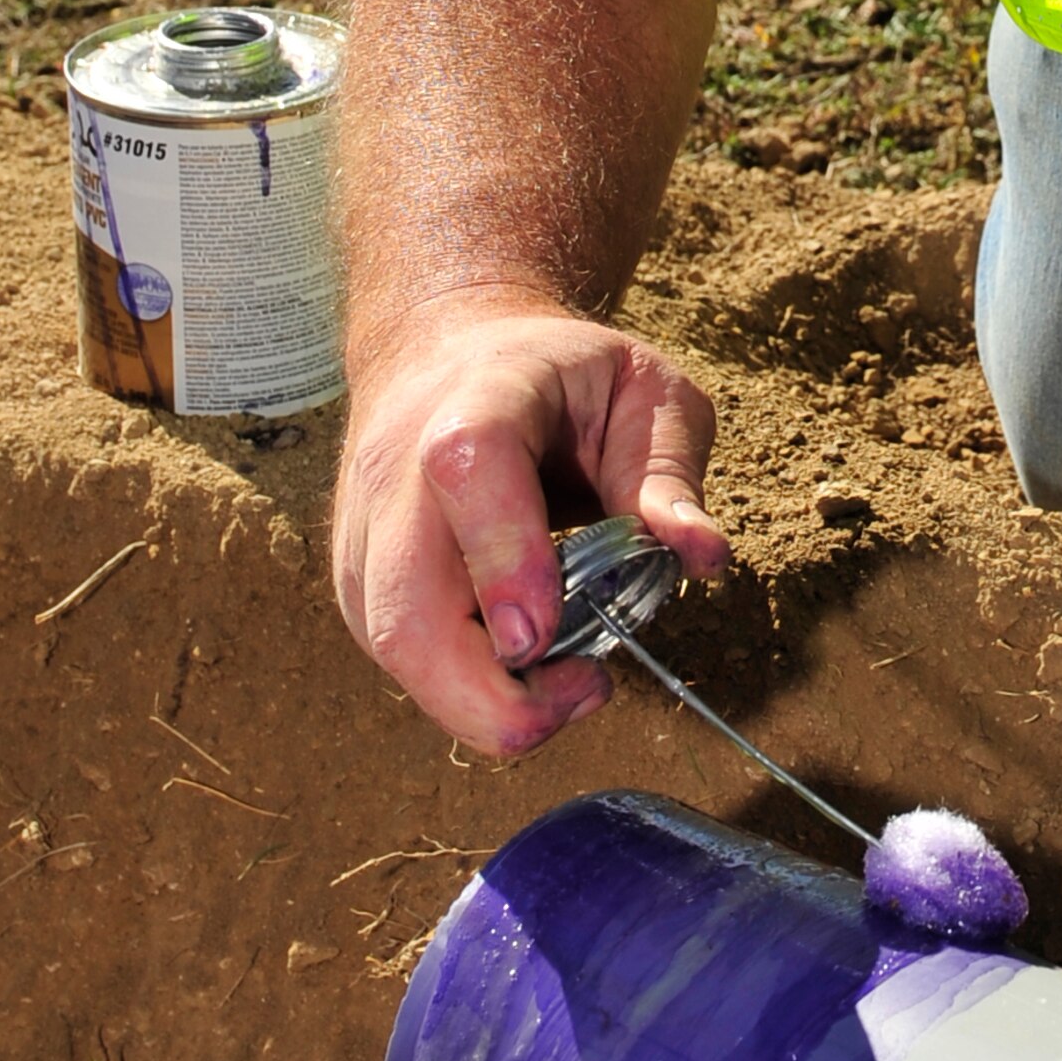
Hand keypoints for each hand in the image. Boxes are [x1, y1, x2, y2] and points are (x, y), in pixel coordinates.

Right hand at [335, 292, 728, 756]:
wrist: (446, 357)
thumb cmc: (559, 382)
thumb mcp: (644, 395)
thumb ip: (670, 474)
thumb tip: (703, 556)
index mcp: (477, 401)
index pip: (467, 472)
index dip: (504, 560)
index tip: (545, 638)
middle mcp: (396, 475)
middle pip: (407, 610)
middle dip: (494, 695)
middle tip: (588, 687)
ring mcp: (366, 540)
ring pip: (400, 654)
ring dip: (488, 703)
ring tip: (570, 678)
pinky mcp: (359, 588)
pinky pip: (406, 665)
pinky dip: (472, 692)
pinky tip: (529, 666)